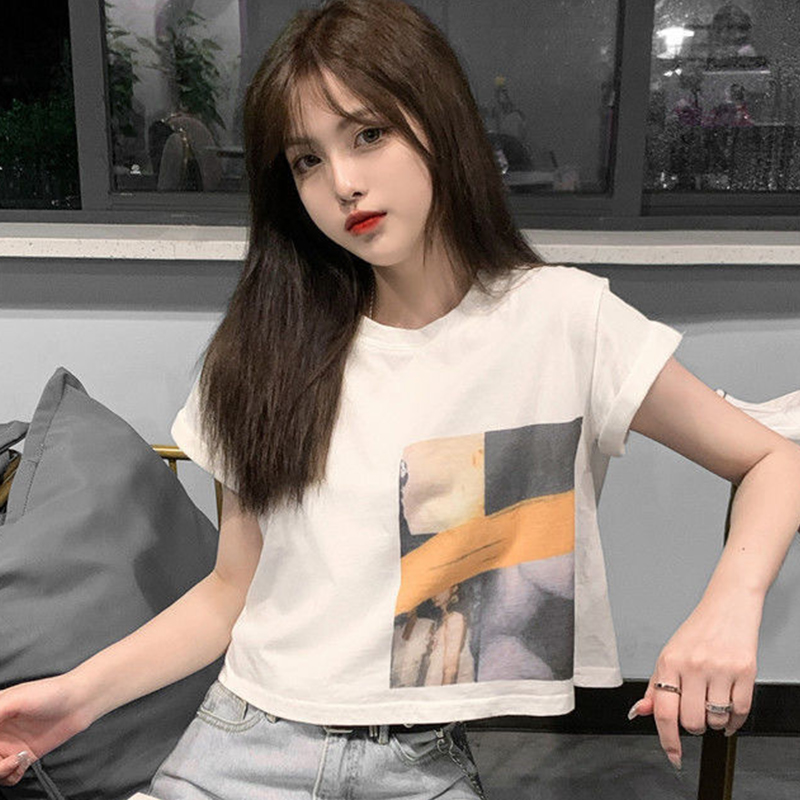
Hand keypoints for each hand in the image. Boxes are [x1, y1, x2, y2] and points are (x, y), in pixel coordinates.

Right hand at [0, 675, 90, 785]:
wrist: (80, 701)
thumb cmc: (49, 693)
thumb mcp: (16, 699)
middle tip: (2, 759)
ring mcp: (11, 745)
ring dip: (0, 771)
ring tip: (16, 760)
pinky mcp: (25, 756)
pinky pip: (9, 776)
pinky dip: (11, 775)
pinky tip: (24, 760)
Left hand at [626, 594, 760, 769]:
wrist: (727, 607)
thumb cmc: (697, 633)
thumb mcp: (668, 655)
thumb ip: (655, 687)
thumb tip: (641, 711)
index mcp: (669, 662)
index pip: (664, 711)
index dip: (668, 740)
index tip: (673, 755)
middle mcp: (693, 665)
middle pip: (691, 722)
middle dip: (694, 726)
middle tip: (696, 712)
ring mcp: (720, 668)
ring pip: (716, 720)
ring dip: (715, 722)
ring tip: (712, 703)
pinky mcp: (745, 671)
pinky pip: (740, 712)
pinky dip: (735, 721)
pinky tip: (729, 712)